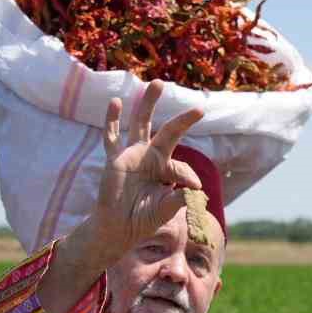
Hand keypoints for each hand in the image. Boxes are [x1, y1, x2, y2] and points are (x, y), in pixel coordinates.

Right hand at [87, 80, 203, 259]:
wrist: (119, 228)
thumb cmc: (143, 219)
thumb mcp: (166, 210)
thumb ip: (179, 199)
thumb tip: (196, 190)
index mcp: (166, 169)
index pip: (180, 166)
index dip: (187, 176)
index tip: (194, 187)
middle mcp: (151, 158)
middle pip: (169, 133)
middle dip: (183, 121)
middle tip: (199, 109)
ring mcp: (133, 156)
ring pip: (141, 124)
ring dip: (149, 104)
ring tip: (158, 83)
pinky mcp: (116, 160)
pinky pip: (112, 137)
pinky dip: (112, 120)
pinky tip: (116, 102)